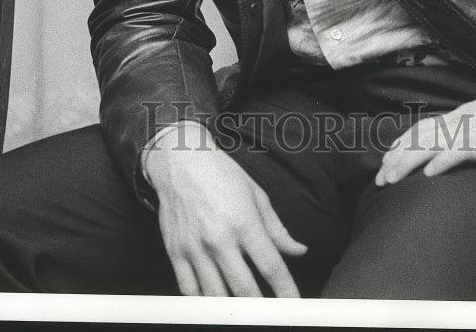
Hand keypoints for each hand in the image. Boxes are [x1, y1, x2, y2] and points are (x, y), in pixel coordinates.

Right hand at [145, 122, 306, 296]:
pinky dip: (202, 302)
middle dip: (261, 309)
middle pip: (245, 289)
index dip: (286, 290)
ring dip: (232, 310)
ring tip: (244, 313)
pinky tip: (214, 305)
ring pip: (216, 296)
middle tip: (271, 315)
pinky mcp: (175, 252)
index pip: (271, 266)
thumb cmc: (220, 173)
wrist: (180, 160)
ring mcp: (195, 248)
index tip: (294, 304)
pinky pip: (189, 290)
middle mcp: (219, 239)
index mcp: (244, 222)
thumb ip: (277, 228)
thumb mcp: (256, 194)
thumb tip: (299, 251)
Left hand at [375, 75, 475, 185]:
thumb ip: (474, 134)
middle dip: (396, 159)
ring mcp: (471, 131)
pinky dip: (442, 162)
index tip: (386, 158)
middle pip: (419, 138)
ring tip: (391, 179)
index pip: (422, 128)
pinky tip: (430, 174)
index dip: (402, 143)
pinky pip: (460, 151)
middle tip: (379, 178)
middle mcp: (459, 122)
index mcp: (459, 117)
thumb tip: (463, 148)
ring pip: (431, 145)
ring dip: (408, 162)